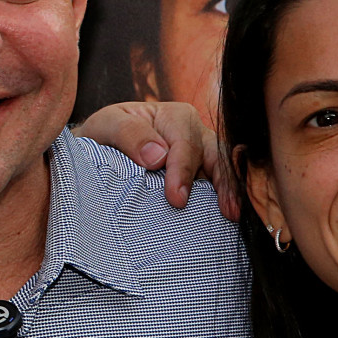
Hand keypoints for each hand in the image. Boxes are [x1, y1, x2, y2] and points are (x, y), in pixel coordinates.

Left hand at [73, 101, 236, 219]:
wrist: (102, 148)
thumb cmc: (106, 133)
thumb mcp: (107, 124)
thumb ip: (129, 134)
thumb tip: (157, 157)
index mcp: (176, 117)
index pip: (186, 145)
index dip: (183, 171)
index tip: (176, 198)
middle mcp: (197, 134)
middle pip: (217, 156)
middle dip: (224, 183)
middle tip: (228, 212)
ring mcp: (204, 157)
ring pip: (224, 171)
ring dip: (232, 193)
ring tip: (234, 217)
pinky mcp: (203, 178)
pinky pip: (219, 187)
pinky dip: (226, 200)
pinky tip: (229, 220)